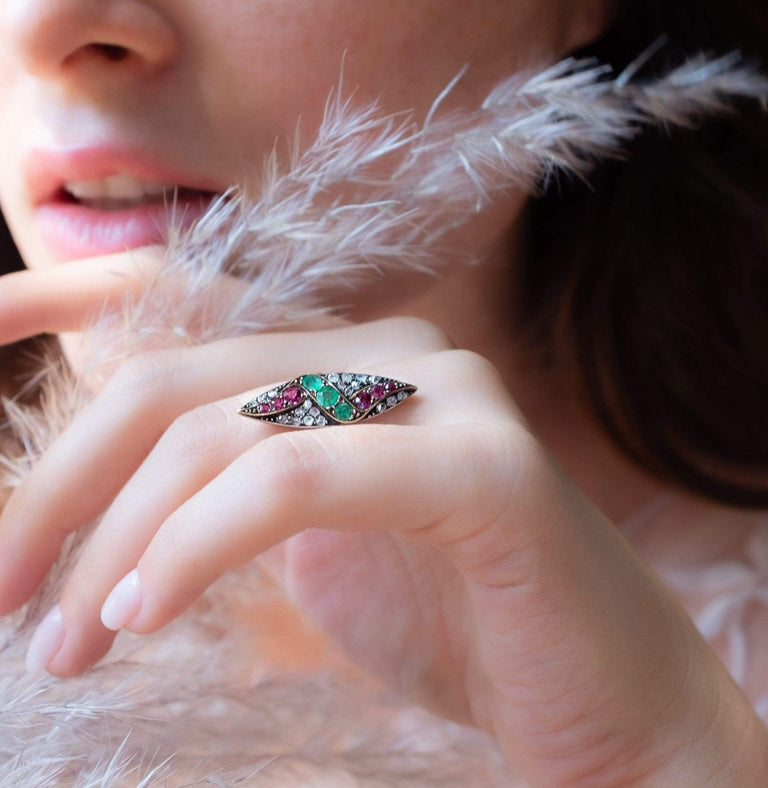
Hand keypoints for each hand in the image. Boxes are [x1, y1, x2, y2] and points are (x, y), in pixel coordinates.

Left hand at [0, 269, 764, 785]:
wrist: (608, 708)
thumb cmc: (458, 630)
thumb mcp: (316, 545)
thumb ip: (238, 494)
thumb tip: (111, 501)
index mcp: (357, 362)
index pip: (182, 344)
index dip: (62, 350)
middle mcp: (402, 353)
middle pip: (177, 388)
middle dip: (65, 491)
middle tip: (9, 598)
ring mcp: (452, 396)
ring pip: (224, 433)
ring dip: (120, 539)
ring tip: (72, 641)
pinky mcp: (488, 468)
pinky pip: (298, 480)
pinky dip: (199, 546)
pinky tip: (145, 615)